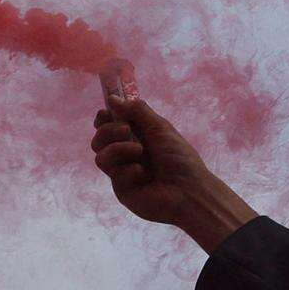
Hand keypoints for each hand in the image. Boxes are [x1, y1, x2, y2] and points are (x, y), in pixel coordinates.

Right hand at [91, 95, 256, 252]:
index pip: (110, 124)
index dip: (105, 117)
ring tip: (139, 151)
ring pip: (100, 154)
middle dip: (108, 130)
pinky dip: (128, 169)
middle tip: (126, 130)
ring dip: (118, 148)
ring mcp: (122, 170)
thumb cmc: (180, 158)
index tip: (107, 112)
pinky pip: (112, 172)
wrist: (188, 191)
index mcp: (137, 136)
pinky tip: (143, 175)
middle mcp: (127, 152)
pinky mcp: (121, 187)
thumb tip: (112, 98)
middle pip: (100, 137)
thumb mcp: (160, 128)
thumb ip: (137, 111)